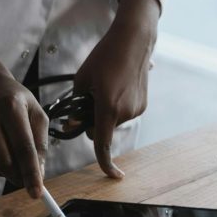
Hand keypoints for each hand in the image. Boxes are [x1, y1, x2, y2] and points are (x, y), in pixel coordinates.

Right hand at [0, 35, 48, 197]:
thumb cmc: (15, 99)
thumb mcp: (35, 112)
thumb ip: (40, 143)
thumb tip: (38, 175)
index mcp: (11, 107)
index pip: (23, 147)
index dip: (31, 173)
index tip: (37, 193)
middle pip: (5, 161)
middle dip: (19, 176)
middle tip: (30, 181)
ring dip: (11, 170)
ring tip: (17, 154)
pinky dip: (0, 163)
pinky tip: (3, 145)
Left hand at [71, 0, 158, 178]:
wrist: (134, 40)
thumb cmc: (105, 56)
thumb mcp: (82, 79)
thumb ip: (77, 105)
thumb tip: (74, 124)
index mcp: (108, 107)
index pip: (102, 144)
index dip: (105, 163)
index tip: (112, 177)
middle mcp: (125, 112)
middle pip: (102, 128)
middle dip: (93, 120)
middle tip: (88, 98)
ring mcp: (137, 109)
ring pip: (112, 120)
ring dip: (105, 111)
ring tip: (105, 84)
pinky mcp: (143, 104)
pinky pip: (123, 112)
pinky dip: (116, 105)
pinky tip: (116, 84)